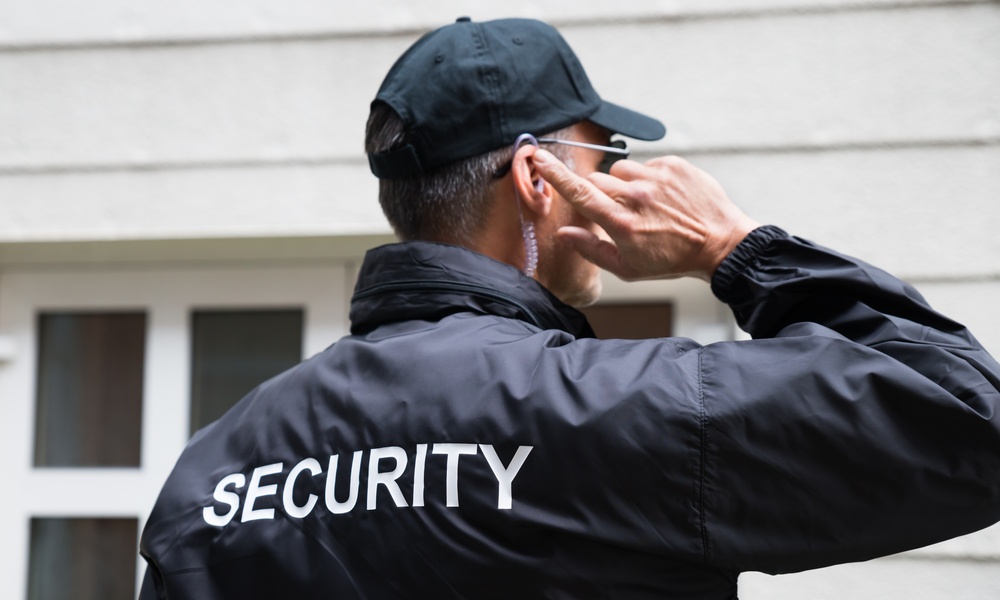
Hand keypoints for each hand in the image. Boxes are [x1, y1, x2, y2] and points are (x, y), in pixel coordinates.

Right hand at [533, 150, 759, 281]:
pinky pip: (646, 164)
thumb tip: (564, 234)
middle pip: (596, 181)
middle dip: (599, 194)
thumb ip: (591, 249)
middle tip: (618, 212)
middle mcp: (636, 197)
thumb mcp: (627, 268)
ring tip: (644, 205)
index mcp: (621, 223)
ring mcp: (656, 178)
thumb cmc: (671, 260)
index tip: (539, 157)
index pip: (579, 192)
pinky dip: (648, 179)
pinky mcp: (673, 165)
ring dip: (624, 185)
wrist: (720, 244)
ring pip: (620, 171)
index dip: (555, 175)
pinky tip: (663, 198)